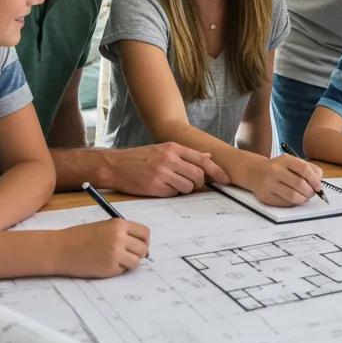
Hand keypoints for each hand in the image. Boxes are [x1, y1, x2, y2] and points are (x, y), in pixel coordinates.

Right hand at [58, 219, 149, 277]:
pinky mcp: (109, 268)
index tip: (140, 245)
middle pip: (143, 248)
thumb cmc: (79, 237)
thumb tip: (139, 242)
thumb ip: (121, 232)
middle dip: (139, 253)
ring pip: (136, 261)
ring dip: (130, 262)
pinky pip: (123, 270)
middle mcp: (120, 238)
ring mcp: (115, 254)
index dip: (144, 240)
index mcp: (119, 224)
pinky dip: (118, 269)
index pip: (144, 232)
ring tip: (117, 260)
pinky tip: (105, 264)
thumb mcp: (103, 226)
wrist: (60, 249)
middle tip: (130, 255)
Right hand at [104, 143, 229, 195]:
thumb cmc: (140, 158)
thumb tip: (208, 157)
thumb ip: (186, 154)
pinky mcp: (155, 187)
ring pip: (187, 187)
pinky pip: (173, 194)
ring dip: (184, 189)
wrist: (115, 165)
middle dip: (198, 183)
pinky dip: (171, 193)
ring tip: (172, 184)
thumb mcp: (163, 149)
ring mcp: (162, 173)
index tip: (225, 179)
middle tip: (191, 184)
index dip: (217, 171)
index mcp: (173, 148)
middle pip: (198, 176)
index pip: (202, 159)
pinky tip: (161, 188)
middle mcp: (169, 159)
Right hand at [250, 156, 321, 206]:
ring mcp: (269, 184)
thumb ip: (308, 168)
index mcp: (285, 160)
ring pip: (293, 196)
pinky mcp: (266, 196)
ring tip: (304, 197)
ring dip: (303, 199)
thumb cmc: (278, 167)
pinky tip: (294, 198)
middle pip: (300, 184)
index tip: (318, 186)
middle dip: (310, 191)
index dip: (315, 180)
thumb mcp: (291, 161)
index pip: (304, 169)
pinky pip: (285, 203)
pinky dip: (294, 203)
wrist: (255, 172)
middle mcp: (275, 170)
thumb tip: (319, 182)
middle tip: (312, 193)